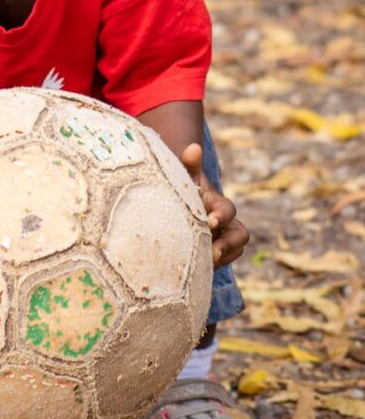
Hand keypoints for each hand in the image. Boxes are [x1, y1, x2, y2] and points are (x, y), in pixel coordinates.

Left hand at [180, 143, 248, 267]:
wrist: (179, 201)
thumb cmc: (183, 187)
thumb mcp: (184, 176)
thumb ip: (189, 164)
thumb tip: (193, 148)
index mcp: (218, 204)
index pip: (227, 211)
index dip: (222, 216)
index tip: (210, 221)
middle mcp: (226, 224)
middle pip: (239, 236)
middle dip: (227, 245)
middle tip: (211, 254)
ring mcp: (222, 240)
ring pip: (233, 252)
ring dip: (221, 259)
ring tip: (204, 265)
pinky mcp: (216, 255)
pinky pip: (221, 264)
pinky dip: (212, 267)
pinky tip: (195, 270)